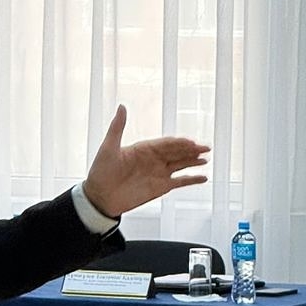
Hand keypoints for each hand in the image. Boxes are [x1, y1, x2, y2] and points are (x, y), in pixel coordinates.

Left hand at [81, 105, 208, 218]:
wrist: (99, 198)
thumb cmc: (100, 172)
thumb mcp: (108, 147)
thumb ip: (117, 127)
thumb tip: (122, 106)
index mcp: (143, 149)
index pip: (166, 143)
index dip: (179, 143)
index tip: (190, 142)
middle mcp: (153, 160)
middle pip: (177, 152)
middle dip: (191, 150)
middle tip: (205, 147)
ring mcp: (158, 174)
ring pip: (181, 165)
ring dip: (194, 161)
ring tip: (206, 158)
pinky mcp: (160, 188)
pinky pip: (180, 182)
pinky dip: (192, 180)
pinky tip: (203, 177)